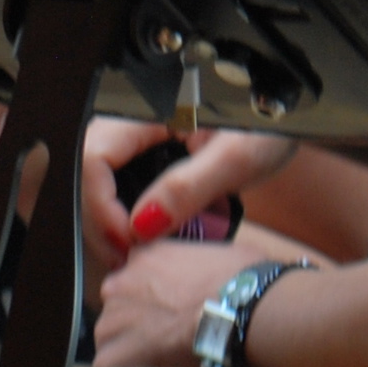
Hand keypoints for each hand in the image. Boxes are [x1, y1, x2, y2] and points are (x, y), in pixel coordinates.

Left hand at [94, 225, 325, 366]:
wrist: (239, 309)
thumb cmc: (242, 280)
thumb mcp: (218, 253)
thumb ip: (196, 261)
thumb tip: (211, 271)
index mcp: (145, 255)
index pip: (135, 275)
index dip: (151, 295)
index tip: (168, 310)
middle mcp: (121, 282)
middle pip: (118, 306)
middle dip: (136, 322)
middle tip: (166, 339)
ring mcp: (114, 317)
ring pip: (110, 336)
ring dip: (128, 349)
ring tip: (161, 362)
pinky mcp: (116, 352)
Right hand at [99, 128, 297, 256]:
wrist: (281, 119)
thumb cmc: (266, 127)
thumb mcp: (236, 159)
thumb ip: (188, 188)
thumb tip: (141, 226)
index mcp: (148, 109)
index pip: (93, 154)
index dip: (100, 203)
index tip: (128, 240)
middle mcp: (130, 118)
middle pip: (87, 170)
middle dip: (100, 219)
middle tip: (127, 257)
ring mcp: (133, 134)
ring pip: (95, 179)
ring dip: (108, 219)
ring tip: (133, 252)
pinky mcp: (141, 150)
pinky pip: (115, 181)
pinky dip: (122, 212)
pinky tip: (139, 235)